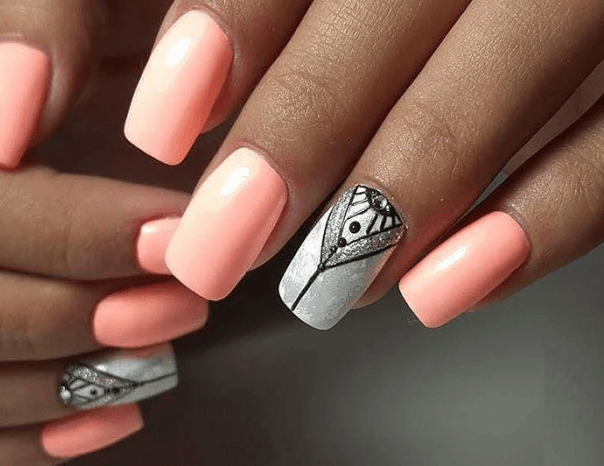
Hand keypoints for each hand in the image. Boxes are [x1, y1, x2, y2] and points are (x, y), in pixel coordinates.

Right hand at [0, 1, 206, 463]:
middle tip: (177, 307)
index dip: (64, 230)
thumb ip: (27, 27)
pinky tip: (99, 419)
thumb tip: (5, 125)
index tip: (177, 237)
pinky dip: (11, 442)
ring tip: (152, 359)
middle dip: (61, 315)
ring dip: (49, 388)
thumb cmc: (1, 40)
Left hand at [123, 0, 602, 328]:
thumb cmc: (399, 5)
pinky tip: (445, 288)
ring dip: (408, 191)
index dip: (231, 27)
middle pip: (400, 6)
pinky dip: (538, 224)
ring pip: (514, 73)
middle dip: (302, 131)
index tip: (161, 125)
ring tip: (326, 284)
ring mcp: (591, 5)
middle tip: (220, 242)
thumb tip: (152, 103)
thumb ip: (252, 15)